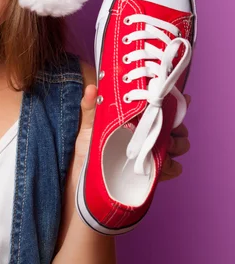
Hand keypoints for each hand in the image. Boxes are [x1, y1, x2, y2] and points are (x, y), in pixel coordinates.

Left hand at [72, 87, 191, 180]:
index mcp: (138, 120)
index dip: (173, 104)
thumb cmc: (86, 148)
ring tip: (165, 146)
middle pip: (177, 127)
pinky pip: (173, 169)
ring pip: (180, 146)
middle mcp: (149, 135)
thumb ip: (90, 106)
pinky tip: (159, 165)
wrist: (82, 175)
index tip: (178, 100)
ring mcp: (153, 154)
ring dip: (177, 145)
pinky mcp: (153, 173)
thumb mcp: (88, 125)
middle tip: (169, 130)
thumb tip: (92, 88)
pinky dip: (171, 166)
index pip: (163, 109)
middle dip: (178, 127)